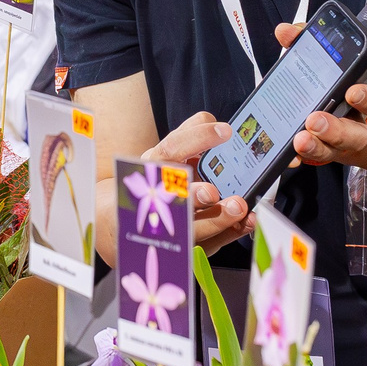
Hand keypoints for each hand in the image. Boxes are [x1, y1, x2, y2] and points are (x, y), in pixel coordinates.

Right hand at [145, 111, 252, 250]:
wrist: (122, 224)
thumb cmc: (149, 185)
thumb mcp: (161, 157)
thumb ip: (186, 137)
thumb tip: (208, 118)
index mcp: (151, 169)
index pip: (170, 150)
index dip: (196, 139)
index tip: (223, 131)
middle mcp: (154, 198)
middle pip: (170, 198)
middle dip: (191, 195)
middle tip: (213, 191)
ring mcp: (167, 227)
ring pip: (188, 228)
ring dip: (214, 219)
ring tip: (237, 208)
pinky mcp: (184, 247)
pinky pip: (207, 243)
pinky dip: (228, 233)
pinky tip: (244, 223)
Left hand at [275, 20, 366, 168]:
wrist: (337, 109)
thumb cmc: (334, 81)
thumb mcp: (325, 59)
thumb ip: (308, 42)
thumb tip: (286, 31)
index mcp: (364, 100)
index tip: (352, 91)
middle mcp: (355, 124)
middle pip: (354, 134)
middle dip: (335, 129)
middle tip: (315, 120)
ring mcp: (339, 143)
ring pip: (334, 150)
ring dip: (316, 145)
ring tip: (300, 139)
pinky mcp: (321, 151)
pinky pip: (312, 159)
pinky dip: (299, 157)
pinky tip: (288, 155)